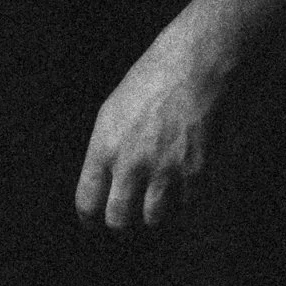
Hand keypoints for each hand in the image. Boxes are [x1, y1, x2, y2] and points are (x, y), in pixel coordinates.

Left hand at [75, 25, 228, 233]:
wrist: (197, 62)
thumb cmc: (154, 77)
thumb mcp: (114, 109)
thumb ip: (107, 149)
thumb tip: (107, 182)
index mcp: (104, 146)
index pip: (87, 202)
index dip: (90, 217)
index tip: (95, 221)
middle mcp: (131, 164)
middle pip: (118, 220)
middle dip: (122, 222)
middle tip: (129, 217)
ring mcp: (165, 170)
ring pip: (153, 219)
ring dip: (155, 211)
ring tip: (160, 195)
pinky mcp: (196, 172)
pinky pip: (186, 203)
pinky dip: (185, 196)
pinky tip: (185, 175)